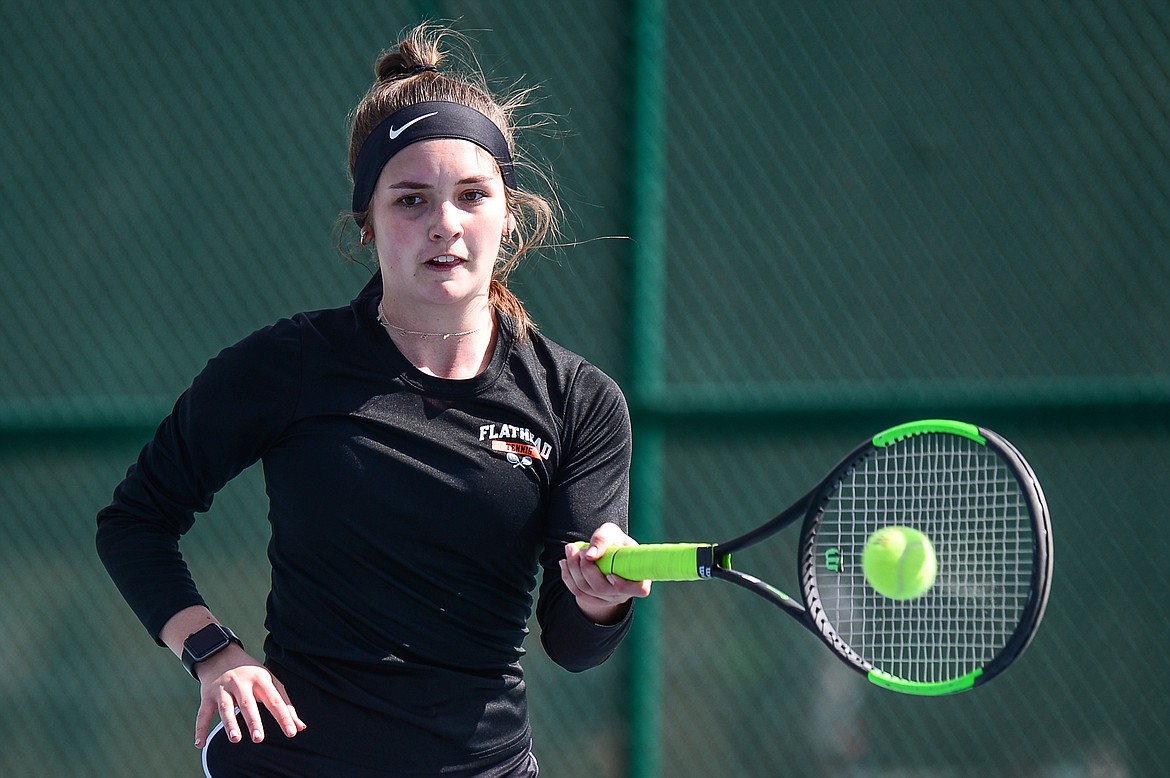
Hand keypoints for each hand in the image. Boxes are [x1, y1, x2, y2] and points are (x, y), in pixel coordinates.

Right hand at [192, 645, 307, 748]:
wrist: (220, 654)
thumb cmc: (251, 674)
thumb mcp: (270, 682)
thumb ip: (285, 704)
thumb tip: (300, 727)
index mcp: (260, 679)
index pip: (274, 700)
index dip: (284, 717)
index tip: (292, 732)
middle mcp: (241, 683)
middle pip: (248, 703)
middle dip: (253, 721)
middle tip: (259, 738)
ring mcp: (223, 689)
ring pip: (225, 708)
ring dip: (229, 723)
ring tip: (235, 738)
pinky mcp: (207, 695)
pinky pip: (203, 713)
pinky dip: (200, 728)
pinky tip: (201, 743)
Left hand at [560, 522, 651, 624]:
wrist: (606, 549)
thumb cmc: (614, 541)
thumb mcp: (611, 532)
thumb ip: (602, 538)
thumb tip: (590, 555)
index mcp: (639, 576)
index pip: (639, 589)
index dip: (624, 586)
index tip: (610, 574)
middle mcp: (625, 592)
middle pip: (603, 589)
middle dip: (587, 569)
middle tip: (580, 550)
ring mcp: (608, 599)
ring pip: (587, 592)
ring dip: (573, 570)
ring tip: (570, 550)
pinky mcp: (593, 599)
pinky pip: (577, 593)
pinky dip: (567, 577)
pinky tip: (565, 562)